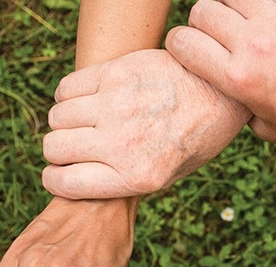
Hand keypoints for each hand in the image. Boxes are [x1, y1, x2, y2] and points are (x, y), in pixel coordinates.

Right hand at [42, 49, 250, 198]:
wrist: (221, 92)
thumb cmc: (195, 137)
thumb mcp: (169, 175)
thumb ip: (125, 181)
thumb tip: (78, 179)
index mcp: (138, 176)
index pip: (64, 183)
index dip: (55, 179)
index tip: (59, 173)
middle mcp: (123, 143)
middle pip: (54, 148)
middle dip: (59, 150)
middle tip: (77, 145)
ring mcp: (117, 105)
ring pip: (57, 117)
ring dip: (65, 121)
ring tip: (86, 120)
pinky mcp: (116, 73)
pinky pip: (66, 88)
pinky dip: (69, 95)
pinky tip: (89, 98)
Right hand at [166, 0, 275, 142]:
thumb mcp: (266, 124)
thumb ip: (238, 112)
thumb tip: (222, 109)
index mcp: (237, 77)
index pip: (181, 41)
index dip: (181, 42)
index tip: (191, 47)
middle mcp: (251, 45)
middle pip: (203, 11)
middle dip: (205, 21)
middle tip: (221, 34)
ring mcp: (275, 20)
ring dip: (231, 5)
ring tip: (243, 21)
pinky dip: (256, 2)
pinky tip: (266, 13)